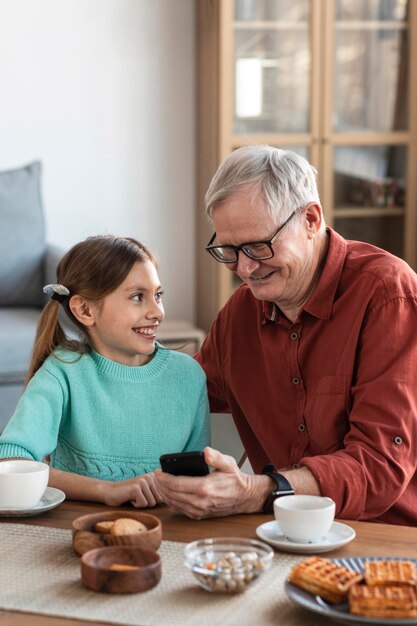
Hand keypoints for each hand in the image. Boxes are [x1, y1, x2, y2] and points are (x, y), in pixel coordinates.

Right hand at [103, 472, 163, 507]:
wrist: (109, 491)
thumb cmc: (129, 494)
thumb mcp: (145, 491)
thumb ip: (157, 492)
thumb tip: (172, 499)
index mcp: (154, 476)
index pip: (164, 495)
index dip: (154, 500)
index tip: (144, 496)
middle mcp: (150, 476)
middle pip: (159, 500)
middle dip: (148, 502)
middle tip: (138, 496)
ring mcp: (143, 481)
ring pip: (152, 503)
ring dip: (142, 504)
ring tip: (133, 497)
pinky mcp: (136, 488)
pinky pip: (143, 504)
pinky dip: (136, 505)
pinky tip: (129, 498)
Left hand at [154, 446, 270, 518]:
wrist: (245, 497)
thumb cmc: (235, 479)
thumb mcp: (228, 463)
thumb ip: (216, 457)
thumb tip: (206, 451)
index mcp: (204, 488)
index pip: (176, 484)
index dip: (164, 478)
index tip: (158, 471)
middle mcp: (199, 502)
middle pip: (171, 494)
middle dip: (160, 485)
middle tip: (156, 476)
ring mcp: (198, 511)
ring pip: (173, 503)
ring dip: (163, 493)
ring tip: (159, 484)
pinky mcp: (199, 515)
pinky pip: (179, 509)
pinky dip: (170, 501)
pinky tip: (168, 494)